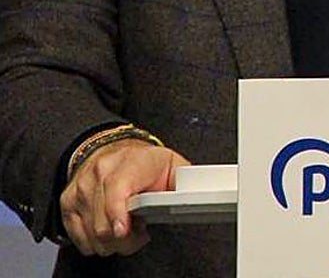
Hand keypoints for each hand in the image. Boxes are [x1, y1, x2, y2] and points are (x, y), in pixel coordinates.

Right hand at [59, 138, 190, 256]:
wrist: (115, 149)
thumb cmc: (146, 162)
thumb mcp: (173, 164)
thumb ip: (184, 181)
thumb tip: (196, 195)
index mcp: (129, 162)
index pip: (117, 188)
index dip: (118, 212)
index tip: (123, 230)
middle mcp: (100, 173)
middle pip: (104, 222)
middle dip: (125, 238)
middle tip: (140, 232)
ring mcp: (81, 188)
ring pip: (91, 235)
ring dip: (112, 242)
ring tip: (128, 227)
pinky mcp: (68, 202)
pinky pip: (79, 238)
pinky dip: (96, 241)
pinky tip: (111, 228)